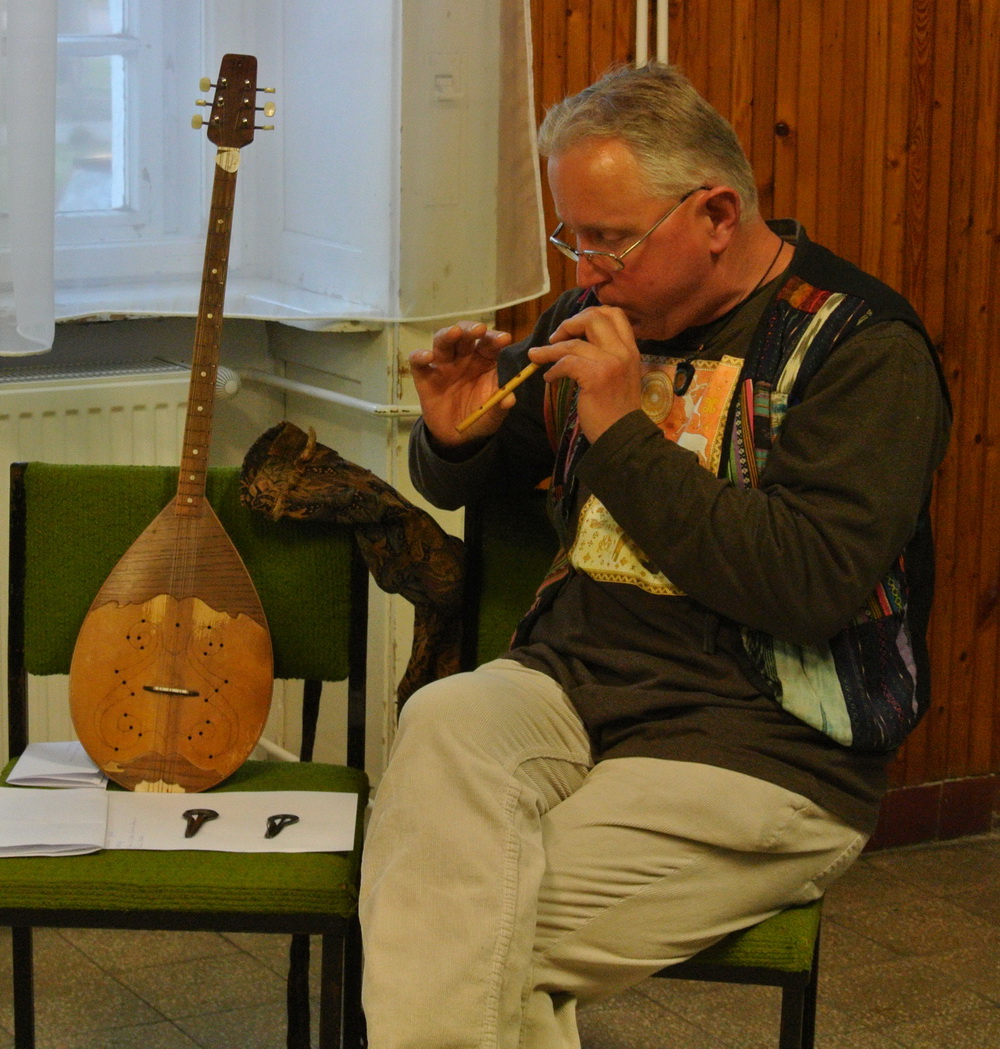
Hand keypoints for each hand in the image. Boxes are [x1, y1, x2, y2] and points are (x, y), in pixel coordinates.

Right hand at [409, 321, 512, 445]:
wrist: (456, 437)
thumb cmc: (479, 417)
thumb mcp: (493, 415)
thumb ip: (501, 406)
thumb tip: (509, 399)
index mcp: (484, 362)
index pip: (489, 344)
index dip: (495, 339)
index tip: (504, 339)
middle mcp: (464, 358)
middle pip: (465, 336)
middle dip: (471, 329)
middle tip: (479, 329)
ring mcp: (443, 365)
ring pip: (442, 342)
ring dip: (448, 335)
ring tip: (455, 332)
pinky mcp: (425, 377)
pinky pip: (418, 363)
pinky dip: (419, 356)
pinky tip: (427, 357)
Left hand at [528, 306, 642, 441]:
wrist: (623, 436)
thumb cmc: (617, 410)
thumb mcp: (621, 375)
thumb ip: (608, 356)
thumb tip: (579, 342)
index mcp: (631, 349)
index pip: (614, 313)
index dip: (590, 313)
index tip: (574, 327)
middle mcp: (623, 352)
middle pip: (594, 318)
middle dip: (569, 324)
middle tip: (556, 338)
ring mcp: (611, 363)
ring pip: (574, 343)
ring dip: (550, 350)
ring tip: (537, 357)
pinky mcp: (596, 377)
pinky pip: (567, 362)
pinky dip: (553, 369)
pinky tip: (549, 378)